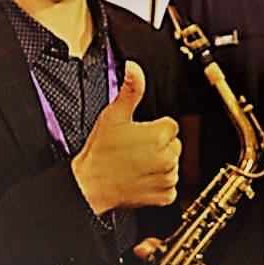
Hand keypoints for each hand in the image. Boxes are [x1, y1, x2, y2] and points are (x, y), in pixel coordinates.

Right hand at [72, 61, 179, 213]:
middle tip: (134, 150)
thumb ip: (131, 90)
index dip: (154, 129)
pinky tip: (141, 179)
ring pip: (172, 165)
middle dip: (158, 146)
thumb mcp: (114, 116)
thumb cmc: (100, 152)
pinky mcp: (165, 196)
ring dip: (159, 164)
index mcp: (160, 135)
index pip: (170, 126)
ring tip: (135, 164)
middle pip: (173, 144)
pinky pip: (170, 186)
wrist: (89, 185)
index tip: (138, 134)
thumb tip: (134, 68)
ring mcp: (167, 177)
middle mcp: (168, 157)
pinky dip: (158, 184)